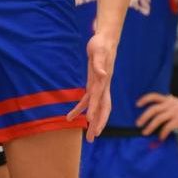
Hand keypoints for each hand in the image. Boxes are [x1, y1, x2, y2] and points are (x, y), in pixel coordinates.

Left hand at [66, 26, 116, 140]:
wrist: (105, 39)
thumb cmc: (101, 44)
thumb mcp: (99, 52)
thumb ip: (100, 65)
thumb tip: (103, 75)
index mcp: (104, 82)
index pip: (101, 100)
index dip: (97, 112)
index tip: (92, 123)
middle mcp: (103, 87)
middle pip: (102, 109)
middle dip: (98, 124)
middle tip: (93, 139)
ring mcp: (99, 86)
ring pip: (96, 108)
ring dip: (91, 121)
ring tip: (87, 136)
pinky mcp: (93, 83)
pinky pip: (87, 100)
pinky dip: (80, 108)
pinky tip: (71, 116)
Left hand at [137, 92, 177, 140]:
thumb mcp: (176, 102)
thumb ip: (169, 101)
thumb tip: (163, 100)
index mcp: (168, 100)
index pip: (154, 96)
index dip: (145, 99)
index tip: (137, 104)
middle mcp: (170, 104)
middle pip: (153, 109)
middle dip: (144, 116)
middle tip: (138, 124)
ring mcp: (174, 112)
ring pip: (158, 118)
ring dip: (150, 126)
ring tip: (145, 132)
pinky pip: (168, 126)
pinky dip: (162, 132)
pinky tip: (160, 137)